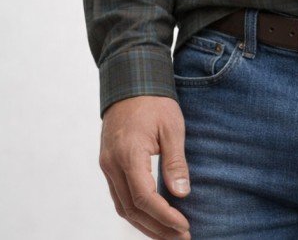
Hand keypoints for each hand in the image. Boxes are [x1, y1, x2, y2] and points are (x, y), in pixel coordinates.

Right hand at [99, 95, 191, 238]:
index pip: (144, 198)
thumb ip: (175, 162)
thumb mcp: (172, 127)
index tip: (184, 226)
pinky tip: (153, 217)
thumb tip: (181, 194)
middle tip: (181, 238)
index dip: (164, 217)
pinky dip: (136, 211)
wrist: (130, 79)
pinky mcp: (108, 164)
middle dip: (157, 228)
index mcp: (128, 154)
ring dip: (145, 224)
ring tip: (169, 234)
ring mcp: (107, 166)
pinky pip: (119, 196)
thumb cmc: (154, 101)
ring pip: (123, 207)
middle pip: (132, 209)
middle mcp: (112, 164)